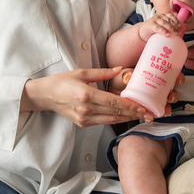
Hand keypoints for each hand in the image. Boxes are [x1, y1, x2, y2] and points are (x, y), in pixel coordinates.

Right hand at [22, 67, 148, 126]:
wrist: (46, 96)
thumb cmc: (62, 81)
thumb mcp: (81, 72)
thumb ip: (102, 72)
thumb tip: (119, 70)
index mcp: (86, 95)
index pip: (113, 102)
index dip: (129, 105)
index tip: (142, 106)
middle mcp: (86, 109)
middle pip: (115, 113)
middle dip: (133, 113)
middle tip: (148, 112)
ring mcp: (84, 118)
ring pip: (111, 120)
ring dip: (127, 118)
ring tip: (141, 116)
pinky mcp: (83, 123)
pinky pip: (103, 122)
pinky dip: (115, 119)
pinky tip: (125, 116)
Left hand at [106, 67, 185, 122]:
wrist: (111, 88)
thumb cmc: (120, 77)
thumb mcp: (124, 73)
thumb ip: (126, 74)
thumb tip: (127, 77)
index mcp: (156, 74)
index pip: (172, 74)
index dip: (178, 77)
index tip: (178, 81)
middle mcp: (157, 86)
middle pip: (172, 90)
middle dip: (174, 96)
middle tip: (170, 97)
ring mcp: (153, 97)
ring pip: (166, 103)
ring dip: (167, 107)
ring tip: (165, 110)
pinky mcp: (146, 106)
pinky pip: (154, 111)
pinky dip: (155, 114)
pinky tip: (152, 117)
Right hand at [137, 13, 181, 41]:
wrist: (142, 31)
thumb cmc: (153, 30)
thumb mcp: (161, 27)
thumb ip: (167, 28)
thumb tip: (177, 34)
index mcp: (162, 16)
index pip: (171, 16)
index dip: (176, 20)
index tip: (179, 25)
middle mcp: (159, 17)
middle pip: (169, 20)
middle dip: (175, 26)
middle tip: (178, 33)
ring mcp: (154, 20)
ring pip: (164, 23)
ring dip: (171, 28)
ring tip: (175, 33)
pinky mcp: (150, 25)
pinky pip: (158, 28)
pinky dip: (163, 31)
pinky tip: (166, 34)